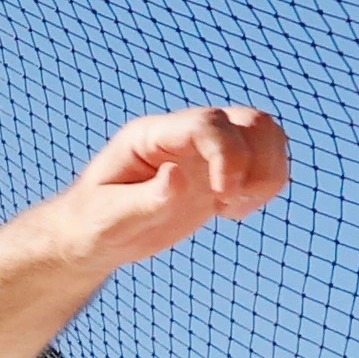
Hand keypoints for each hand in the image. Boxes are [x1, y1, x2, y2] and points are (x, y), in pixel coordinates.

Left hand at [56, 107, 288, 268]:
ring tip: (233, 209)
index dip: (228, 154)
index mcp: (151, 137)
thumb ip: (142, 201)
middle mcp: (183, 137)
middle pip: (249, 121)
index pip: (208, 123)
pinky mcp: (219, 172)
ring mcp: (205, 152)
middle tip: (229, 204)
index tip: (224, 196)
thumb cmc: (90, 226)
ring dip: (268, 173)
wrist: (93, 237)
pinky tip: (232, 212)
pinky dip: (265, 186)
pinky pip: (264, 163)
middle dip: (257, 162)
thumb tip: (176, 177)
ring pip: (265, 136)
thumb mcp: (107, 220)